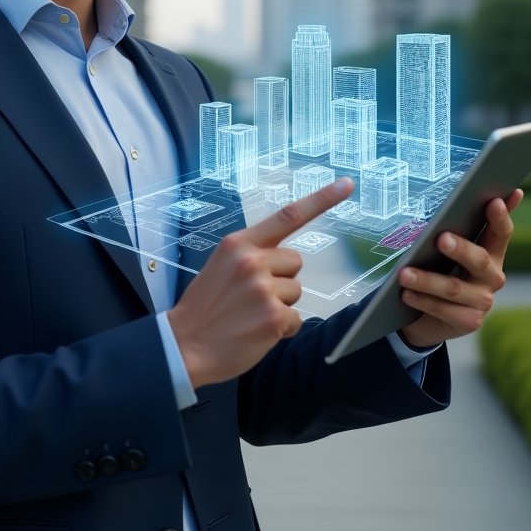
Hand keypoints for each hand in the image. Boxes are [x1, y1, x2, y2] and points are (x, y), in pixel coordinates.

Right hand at [167, 177, 353, 389]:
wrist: (183, 344)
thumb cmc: (204, 308)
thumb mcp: (220, 265)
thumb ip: (250, 254)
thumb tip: (280, 257)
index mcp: (238, 243)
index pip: (288, 215)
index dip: (321, 200)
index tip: (346, 185)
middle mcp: (252, 260)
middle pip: (295, 262)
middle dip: (281, 279)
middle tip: (251, 296)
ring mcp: (263, 288)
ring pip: (296, 292)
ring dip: (280, 306)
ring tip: (249, 315)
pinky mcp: (273, 316)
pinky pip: (295, 319)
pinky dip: (280, 330)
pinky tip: (255, 331)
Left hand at [398, 189, 522, 348]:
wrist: (429, 316)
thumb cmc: (438, 270)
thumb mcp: (446, 250)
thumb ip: (453, 229)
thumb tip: (455, 199)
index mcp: (491, 254)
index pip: (500, 233)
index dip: (500, 217)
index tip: (494, 201)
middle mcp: (492, 277)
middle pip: (479, 260)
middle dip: (460, 248)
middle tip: (441, 238)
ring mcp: (483, 301)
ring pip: (453, 288)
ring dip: (427, 280)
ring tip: (404, 273)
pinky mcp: (469, 321)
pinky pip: (443, 310)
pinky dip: (422, 301)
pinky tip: (405, 294)